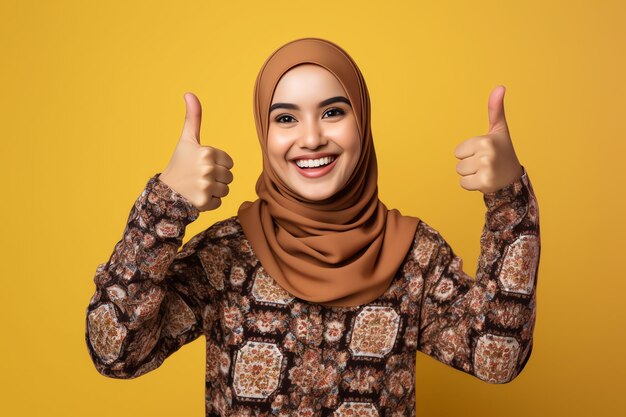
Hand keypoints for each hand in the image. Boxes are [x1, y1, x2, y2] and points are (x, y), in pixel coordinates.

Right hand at [158, 92, 233, 211]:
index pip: (229, 162)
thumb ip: (193, 118)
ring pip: (225, 190)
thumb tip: (189, 93)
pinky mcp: (205, 201)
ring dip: (214, 190)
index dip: (217, 164)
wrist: (165, 192)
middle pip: (229, 176)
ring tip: (198, 186)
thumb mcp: (187, 140)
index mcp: (207, 152)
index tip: (202, 165)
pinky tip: (197, 196)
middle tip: (199, 177)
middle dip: (217, 178)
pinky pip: (219, 202)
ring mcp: (206, 186)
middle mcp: (207, 168)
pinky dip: (210, 202)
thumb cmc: (179, 163)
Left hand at [453, 85, 522, 193]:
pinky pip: (463, 184)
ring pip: (460, 173)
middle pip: (458, 163)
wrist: (513, 178)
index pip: (458, 151)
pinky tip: (484, 180)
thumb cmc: (503, 151)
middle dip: (469, 164)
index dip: (468, 152)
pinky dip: (471, 185)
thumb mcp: (499, 130)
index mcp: (485, 141)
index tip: (483, 152)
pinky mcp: (484, 183)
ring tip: (484, 171)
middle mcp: (486, 154)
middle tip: (485, 163)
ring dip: (470, 175)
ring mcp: (485, 170)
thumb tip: (500, 87)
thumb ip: (495, 109)